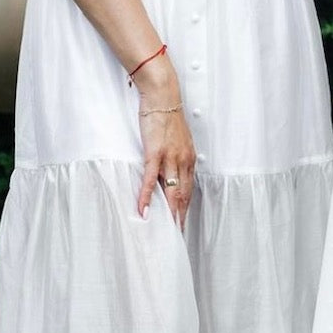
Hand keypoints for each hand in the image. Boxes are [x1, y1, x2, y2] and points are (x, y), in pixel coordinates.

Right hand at [132, 58, 195, 225]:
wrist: (163, 96)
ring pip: (171, 191)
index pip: (189, 190)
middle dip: (180, 217)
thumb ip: (174, 158)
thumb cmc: (167, 117)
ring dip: (168, 213)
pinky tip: (143, 210)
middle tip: (176, 236)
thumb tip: (169, 175)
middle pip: (183, 195)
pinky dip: (147, 196)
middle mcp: (183, 160)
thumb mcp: (176, 141)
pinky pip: (151, 179)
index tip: (182, 225)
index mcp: (188, 158)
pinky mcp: (155, 153)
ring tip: (165, 231)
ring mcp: (170, 157)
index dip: (185, 209)